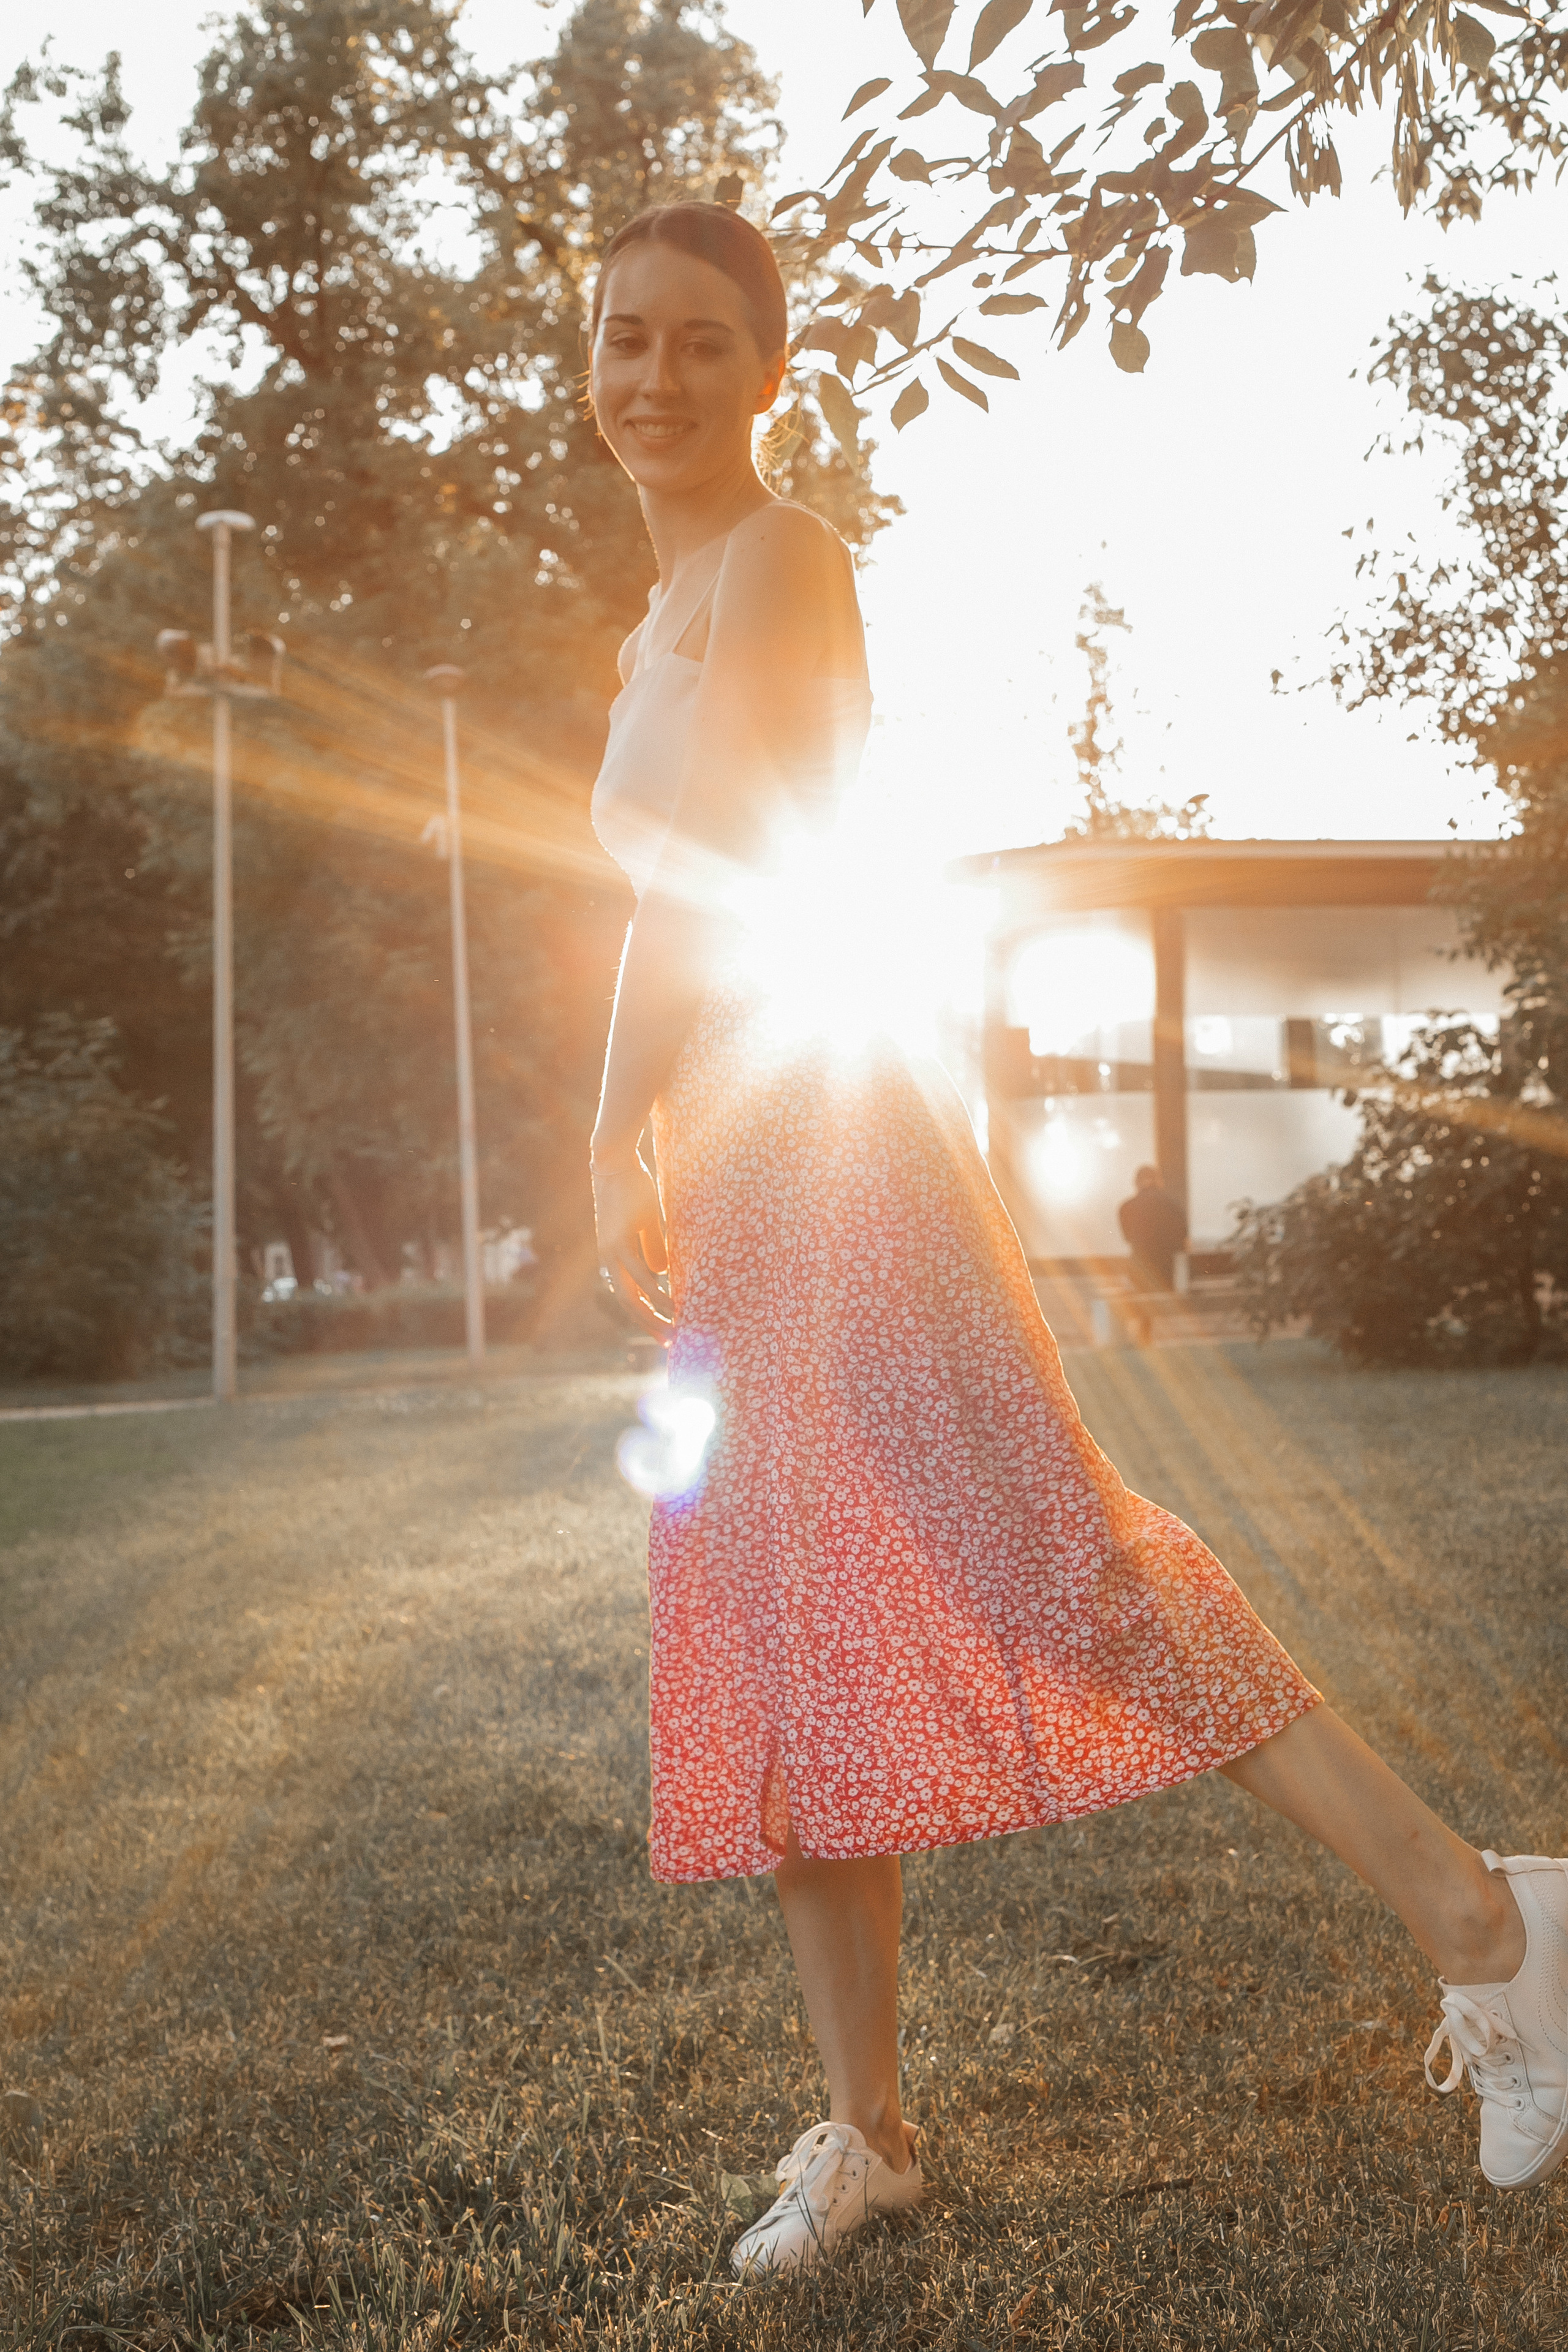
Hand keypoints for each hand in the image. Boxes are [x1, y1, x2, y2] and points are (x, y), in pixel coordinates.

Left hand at [592, 1144, 670, 1339]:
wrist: (615, 1162)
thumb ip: (651, 1247)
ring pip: (633, 1295)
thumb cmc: (632, 1189)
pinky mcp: (621, 1241)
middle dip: (649, 1325)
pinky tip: (672, 1304)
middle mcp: (608, 1260)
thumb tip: (661, 1272)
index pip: (627, 1296)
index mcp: (612, 1258)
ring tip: (675, 1328)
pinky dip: (657, 1292)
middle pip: (627, 1303)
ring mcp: (612, 1252)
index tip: (663, 1331)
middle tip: (669, 1342)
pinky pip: (642, 1275)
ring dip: (654, 1315)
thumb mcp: (645, 1223)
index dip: (644, 1316)